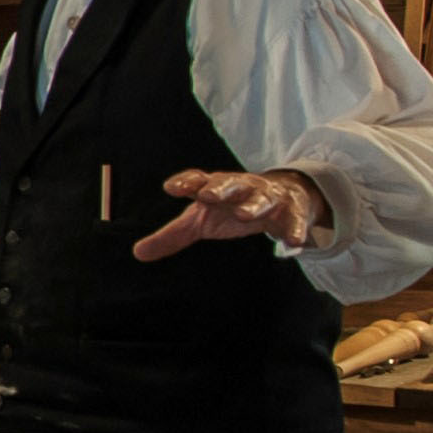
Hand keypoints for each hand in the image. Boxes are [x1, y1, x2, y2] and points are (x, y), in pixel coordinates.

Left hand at [132, 168, 323, 261]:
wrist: (281, 196)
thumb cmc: (231, 207)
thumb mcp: (201, 221)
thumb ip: (172, 236)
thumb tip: (138, 253)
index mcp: (215, 187)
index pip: (198, 180)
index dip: (186, 182)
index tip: (171, 187)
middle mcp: (241, 187)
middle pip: (229, 183)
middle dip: (219, 187)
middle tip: (207, 195)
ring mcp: (268, 197)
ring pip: (261, 198)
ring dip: (252, 205)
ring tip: (243, 214)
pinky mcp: (292, 211)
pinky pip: (294, 220)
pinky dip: (294, 228)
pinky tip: (293, 242)